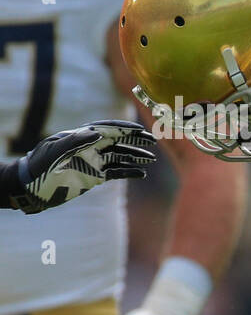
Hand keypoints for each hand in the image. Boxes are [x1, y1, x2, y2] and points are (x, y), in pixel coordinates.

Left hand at [8, 120, 155, 213]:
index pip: (107, 128)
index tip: (140, 130)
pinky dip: (129, 172)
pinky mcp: (95, 176)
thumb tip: (98, 132)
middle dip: (135, 140)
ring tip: (151, 158)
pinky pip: (116, 172)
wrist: (32, 187)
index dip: (124, 128)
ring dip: (136, 156)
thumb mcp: (55, 151)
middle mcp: (90, 147)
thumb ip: (76, 140)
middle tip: (153, 141)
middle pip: (118, 140)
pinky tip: (141, 173)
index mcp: (82, 137)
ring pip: (120, 156)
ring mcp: (94, 161)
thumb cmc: (40, 165)